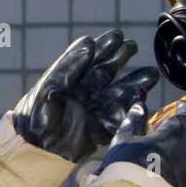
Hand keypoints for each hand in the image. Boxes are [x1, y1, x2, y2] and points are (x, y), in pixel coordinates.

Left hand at [12, 29, 159, 163]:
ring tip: (151, 74)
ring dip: (134, 84)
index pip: (90, 58)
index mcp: (70, 79)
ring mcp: (93, 110)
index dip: (104, 46)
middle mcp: (84, 92)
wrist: (34, 150)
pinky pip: (120, 118)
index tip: (117, 36)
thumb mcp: (48, 88)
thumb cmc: (34, 117)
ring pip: (118, 92)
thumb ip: (68, 67)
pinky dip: (131, 111)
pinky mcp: (100, 129)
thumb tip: (88, 43)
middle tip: (133, 47)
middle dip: (121, 58)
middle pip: (107, 71)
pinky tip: (142, 102)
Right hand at [98, 100, 185, 186]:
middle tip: (183, 122)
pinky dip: (182, 161)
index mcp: (174, 135)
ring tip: (178, 142)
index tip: (183, 106)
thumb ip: (133, 122)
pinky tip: (174, 164)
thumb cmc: (128, 165)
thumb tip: (139, 105)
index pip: (185, 117)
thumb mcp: (125, 140)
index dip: (185, 110)